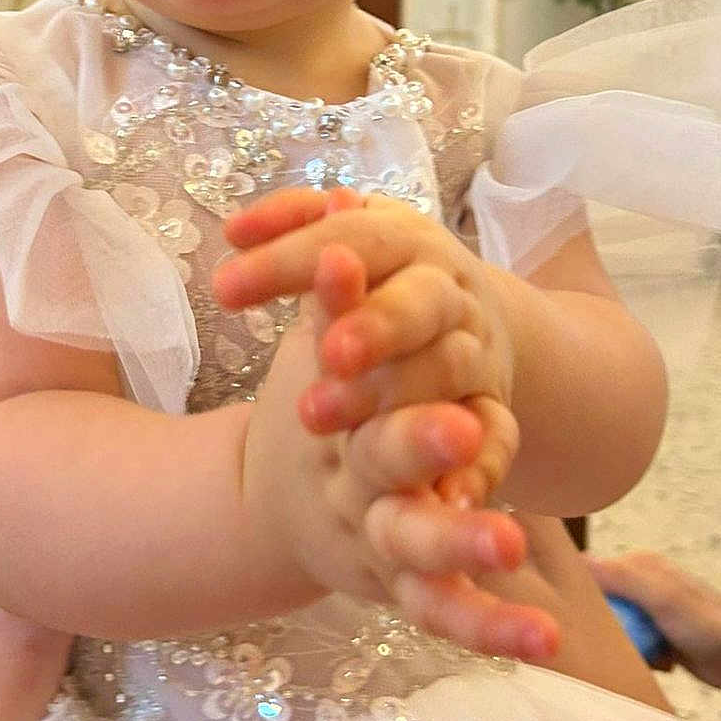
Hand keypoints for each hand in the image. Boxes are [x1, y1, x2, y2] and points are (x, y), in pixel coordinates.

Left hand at [219, 189, 515, 507]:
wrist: (466, 319)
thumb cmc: (387, 276)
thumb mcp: (347, 238)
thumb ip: (292, 225)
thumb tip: (234, 230)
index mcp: (407, 240)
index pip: (353, 238)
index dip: (290, 261)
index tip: (224, 289)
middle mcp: (448, 293)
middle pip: (420, 301)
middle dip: (375, 323)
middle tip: (325, 353)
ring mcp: (476, 352)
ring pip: (446, 368)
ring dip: (390, 393)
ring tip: (316, 415)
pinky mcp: (493, 411)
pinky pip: (496, 438)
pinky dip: (477, 465)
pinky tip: (442, 494)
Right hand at [240, 238, 558, 662]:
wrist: (283, 504)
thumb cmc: (311, 404)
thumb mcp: (313, 346)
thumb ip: (330, 292)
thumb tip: (340, 214)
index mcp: (329, 412)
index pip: (347, 369)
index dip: (363, 333)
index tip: (367, 283)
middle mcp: (348, 478)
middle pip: (378, 460)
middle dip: (415, 439)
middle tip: (463, 425)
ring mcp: (374, 538)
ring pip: (413, 549)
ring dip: (459, 544)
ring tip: (511, 542)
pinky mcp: (402, 588)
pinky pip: (446, 613)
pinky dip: (491, 626)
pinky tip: (546, 638)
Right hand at [589, 551, 720, 688]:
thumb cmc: (708, 621)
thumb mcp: (659, 595)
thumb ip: (620, 578)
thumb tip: (580, 560)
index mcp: (639, 566)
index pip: (595, 573)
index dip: (583, 594)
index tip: (579, 616)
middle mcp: (643, 586)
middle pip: (605, 606)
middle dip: (607, 627)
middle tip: (614, 642)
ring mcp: (653, 613)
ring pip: (619, 631)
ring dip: (627, 647)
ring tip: (646, 653)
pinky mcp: (662, 638)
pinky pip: (637, 649)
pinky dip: (645, 659)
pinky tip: (663, 663)